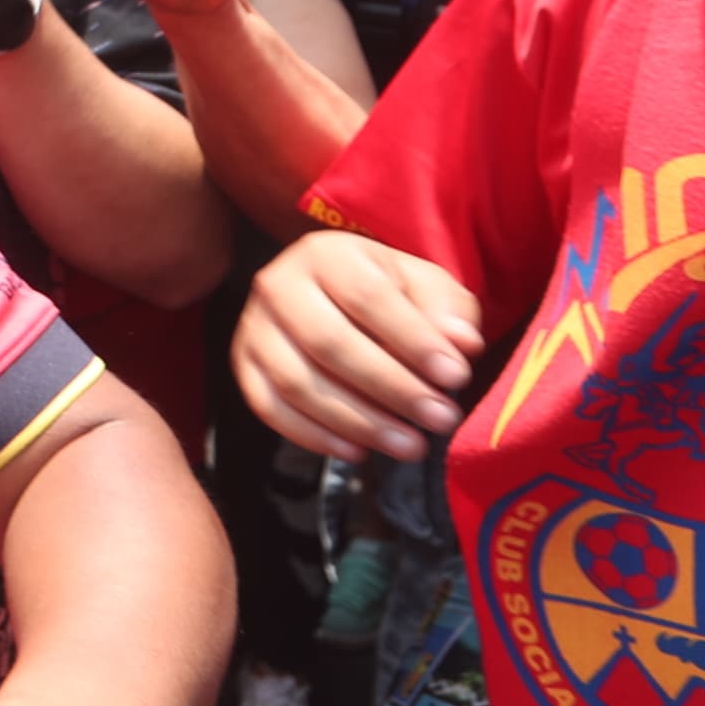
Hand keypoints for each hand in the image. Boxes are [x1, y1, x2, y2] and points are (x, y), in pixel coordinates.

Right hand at [231, 229, 483, 461]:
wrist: (331, 295)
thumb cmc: (388, 293)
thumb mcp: (426, 288)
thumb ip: (448, 312)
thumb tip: (461, 344)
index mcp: (326, 253)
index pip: (368, 297)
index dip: (413, 340)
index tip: (456, 378)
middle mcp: (278, 284)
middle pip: (330, 343)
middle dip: (391, 387)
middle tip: (440, 419)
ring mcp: (254, 328)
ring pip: (298, 382)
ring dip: (359, 421)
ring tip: (410, 446)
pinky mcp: (242, 366)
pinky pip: (270, 408)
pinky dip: (314, 436)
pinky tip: (360, 452)